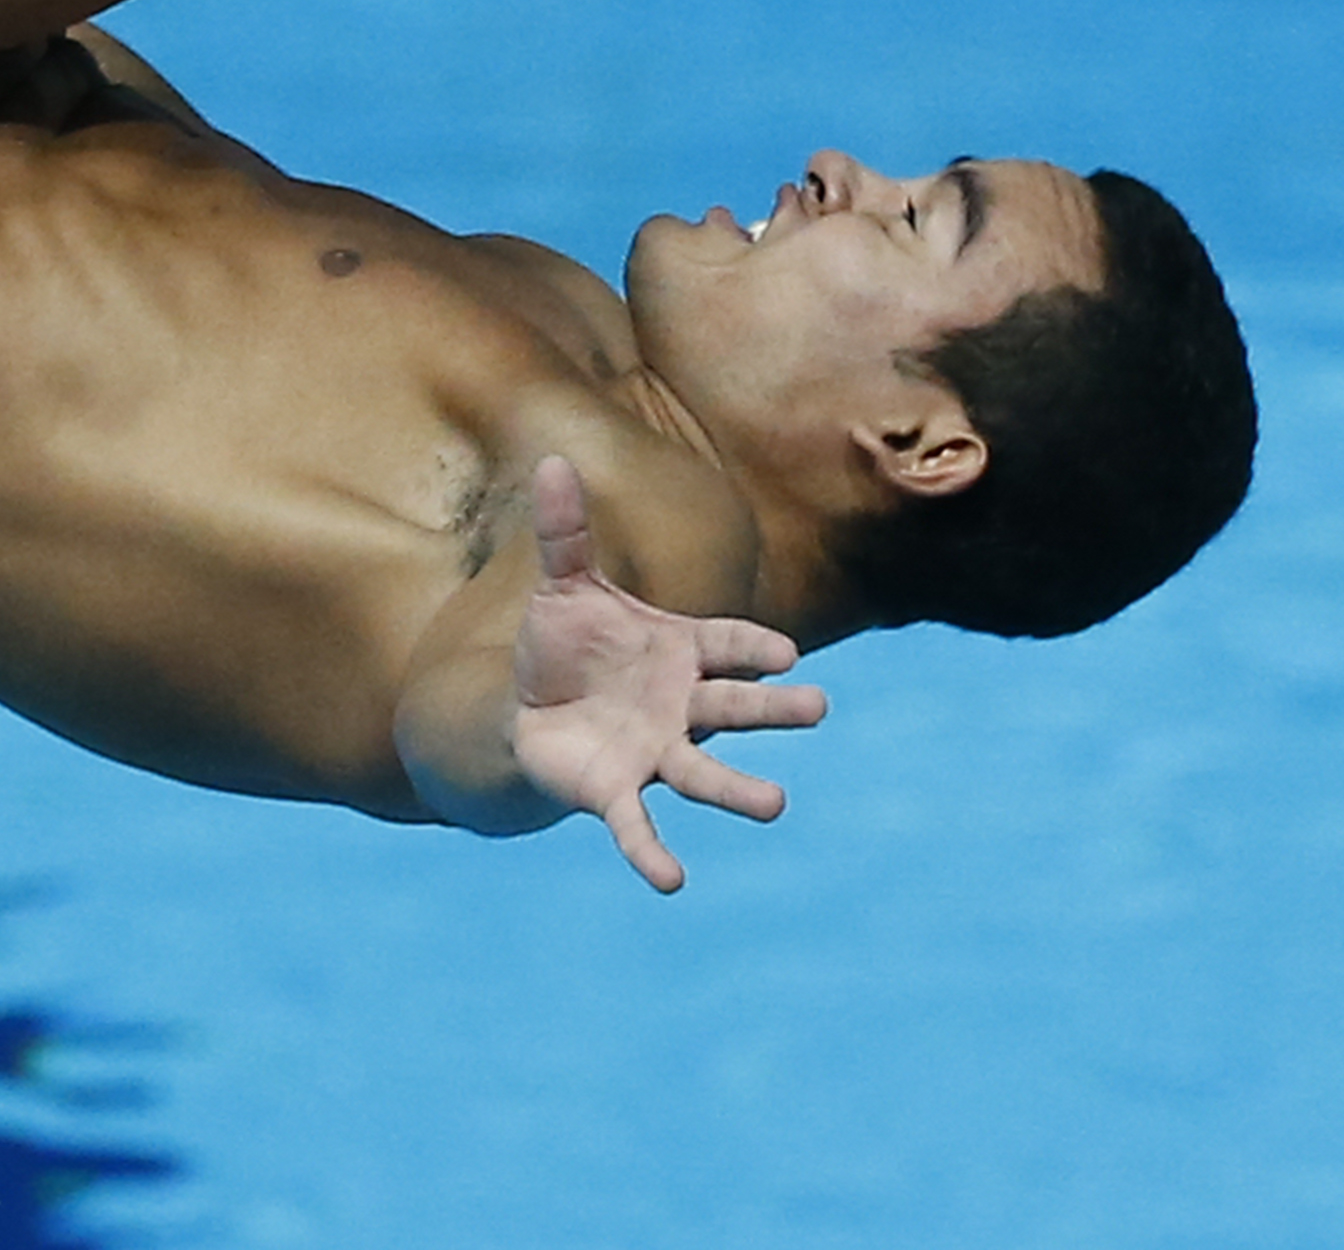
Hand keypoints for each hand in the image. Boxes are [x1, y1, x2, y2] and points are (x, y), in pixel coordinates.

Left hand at [509, 454, 828, 892]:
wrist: (523, 710)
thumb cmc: (562, 647)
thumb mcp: (563, 586)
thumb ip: (565, 531)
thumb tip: (551, 459)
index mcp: (678, 650)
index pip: (726, 642)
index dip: (752, 645)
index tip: (785, 653)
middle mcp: (678, 706)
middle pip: (734, 705)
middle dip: (774, 707)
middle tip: (820, 707)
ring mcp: (652, 752)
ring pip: (703, 772)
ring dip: (738, 789)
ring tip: (777, 805)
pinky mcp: (614, 790)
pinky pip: (637, 825)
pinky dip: (652, 853)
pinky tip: (672, 882)